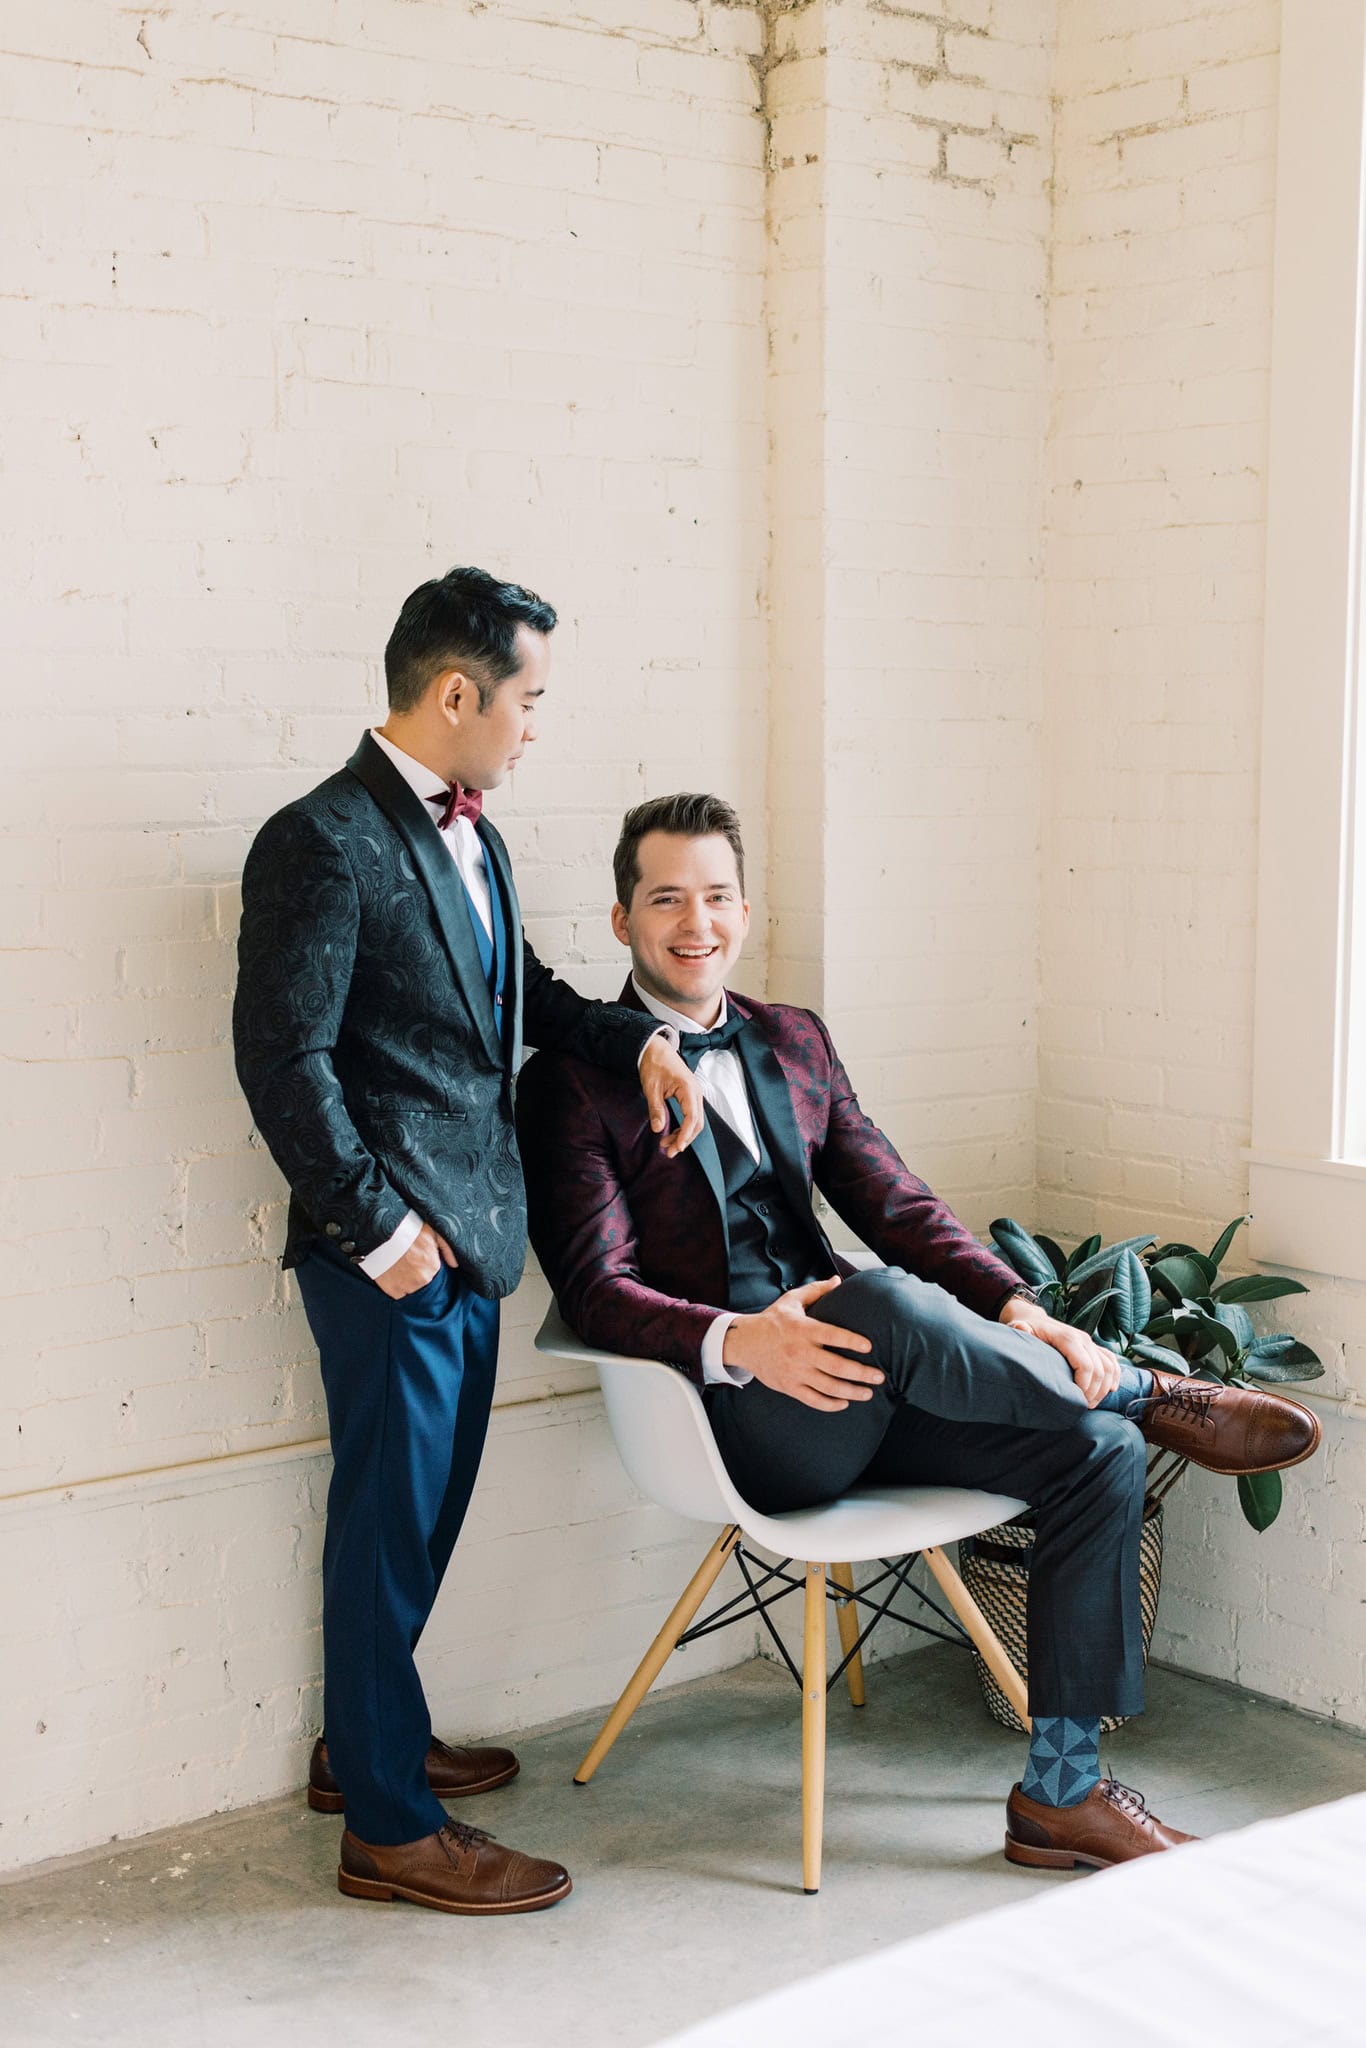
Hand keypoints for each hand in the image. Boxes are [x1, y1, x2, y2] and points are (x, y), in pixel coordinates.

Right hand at [373, 1222, 458, 1299]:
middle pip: (422, 1279)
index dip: (424, 1261)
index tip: (415, 1253)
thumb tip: (454, 1265)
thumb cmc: (408, 1229)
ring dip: (406, 1279)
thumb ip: (447, 1249)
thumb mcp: (433, 1232)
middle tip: (405, 1257)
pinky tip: (391, 1271)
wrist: (382, 1231)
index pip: (432, 1269)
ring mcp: (406, 1286)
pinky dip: (395, 1284)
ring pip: (410, 1287)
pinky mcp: (392, 1290)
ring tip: (398, 1263)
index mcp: (432, 1266)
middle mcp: (421, 1279)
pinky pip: (398, 1292)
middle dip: (415, 1270)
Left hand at [639, 1036, 704, 1158]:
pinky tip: (671, 1133)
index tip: (675, 1148)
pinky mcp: (690, 1095)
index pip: (692, 1118)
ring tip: (666, 1145)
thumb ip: (656, 1109)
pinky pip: (691, 1115)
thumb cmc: (654, 1064)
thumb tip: (659, 1129)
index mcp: (688, 1089)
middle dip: (684, 1139)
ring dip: (683, 1134)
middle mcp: (696, 1092)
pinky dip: (683, 1126)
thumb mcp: (651, 1088)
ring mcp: (694, 1094)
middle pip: (697, 1123)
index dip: (684, 1135)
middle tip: (669, 1151)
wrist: (656, 1049)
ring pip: (695, 1121)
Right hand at [722, 1277, 882, 1411]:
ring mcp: (795, 1372)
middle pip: (836, 1366)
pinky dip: (831, 1404)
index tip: (869, 1346)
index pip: (832, 1335)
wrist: (744, 1342)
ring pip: (828, 1387)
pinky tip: (844, 1402)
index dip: (852, 1341)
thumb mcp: (791, 1300)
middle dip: (861, 1373)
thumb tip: (838, 1280)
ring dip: (852, 1392)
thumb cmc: (772, 1320)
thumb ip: (816, 1290)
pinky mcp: (790, 1386)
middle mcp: (801, 1352)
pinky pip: (813, 1400)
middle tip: (880, 1376)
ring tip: (868, 1393)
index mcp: (803, 1329)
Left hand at [999, 1297, 1120, 1407]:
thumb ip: (1020, 1329)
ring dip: (1104, 1388)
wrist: (1036, 1320)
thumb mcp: (1020, 1328)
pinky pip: (1112, 1361)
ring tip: (1091, 1402)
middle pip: (1099, 1370)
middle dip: (1094, 1392)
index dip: (1084, 1386)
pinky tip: (1111, 1389)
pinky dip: (1114, 1376)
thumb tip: (1022, 1327)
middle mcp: (1083, 1339)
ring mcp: (1090, 1343)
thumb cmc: (1028, 1330)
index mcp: (1067, 1337)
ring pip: (1109, 1367)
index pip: (1085, 1365)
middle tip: (1082, 1406)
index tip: (1076, 1400)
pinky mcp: (1094, 1347)